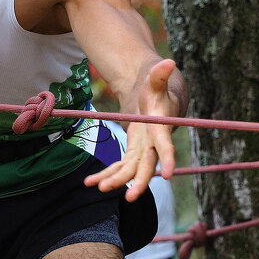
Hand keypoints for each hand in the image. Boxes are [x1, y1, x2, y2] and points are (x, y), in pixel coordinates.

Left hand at [84, 58, 178, 201]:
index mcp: (161, 128)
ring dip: (116, 180)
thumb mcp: (156, 80)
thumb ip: (159, 74)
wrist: (156, 98)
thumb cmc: (156, 88)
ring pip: (130, 170)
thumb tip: (168, 62)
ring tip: (98, 187)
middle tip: (130, 197)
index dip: (169, 159)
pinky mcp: (133, 152)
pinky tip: (89, 183)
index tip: (168, 176)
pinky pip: (119, 167)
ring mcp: (143, 151)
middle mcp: (153, 144)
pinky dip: (106, 174)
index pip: (166, 146)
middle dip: (138, 181)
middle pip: (147, 165)